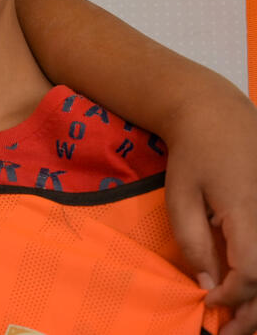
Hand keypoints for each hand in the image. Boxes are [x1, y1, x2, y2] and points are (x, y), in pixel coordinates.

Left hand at [165, 92, 256, 333]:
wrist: (218, 115)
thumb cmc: (193, 154)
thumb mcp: (179, 195)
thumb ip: (192, 241)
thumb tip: (207, 284)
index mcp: (249, 211)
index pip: (253, 272)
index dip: (233, 298)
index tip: (209, 303)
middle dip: (254, 313)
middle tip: (228, 330)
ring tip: (241, 320)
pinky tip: (250, 292)